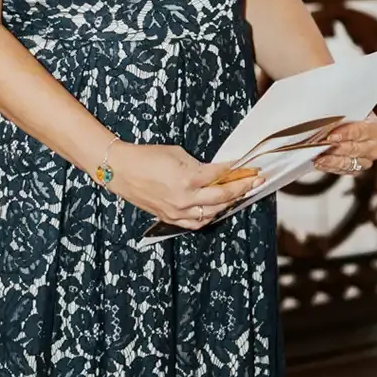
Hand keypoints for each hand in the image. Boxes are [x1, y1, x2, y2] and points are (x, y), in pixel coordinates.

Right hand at [108, 144, 261, 227]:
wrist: (120, 169)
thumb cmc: (147, 157)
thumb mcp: (177, 153)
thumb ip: (199, 166)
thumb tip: (216, 172)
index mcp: (188, 178)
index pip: (221, 176)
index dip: (238, 170)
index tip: (250, 166)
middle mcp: (185, 198)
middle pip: (223, 197)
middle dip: (242, 188)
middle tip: (256, 181)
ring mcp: (177, 211)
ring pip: (212, 213)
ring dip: (228, 204)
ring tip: (239, 194)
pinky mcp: (169, 217)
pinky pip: (196, 222)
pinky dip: (209, 216)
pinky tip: (216, 209)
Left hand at [313, 116, 376, 175]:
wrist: (351, 125)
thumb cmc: (350, 115)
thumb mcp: (349, 111)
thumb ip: (341, 116)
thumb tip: (327, 122)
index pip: (360, 131)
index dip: (345, 134)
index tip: (330, 136)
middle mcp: (375, 147)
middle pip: (354, 149)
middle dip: (334, 148)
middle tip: (319, 146)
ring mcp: (367, 161)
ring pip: (348, 163)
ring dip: (331, 160)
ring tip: (317, 157)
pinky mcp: (357, 170)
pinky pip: (343, 171)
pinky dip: (330, 167)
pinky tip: (320, 163)